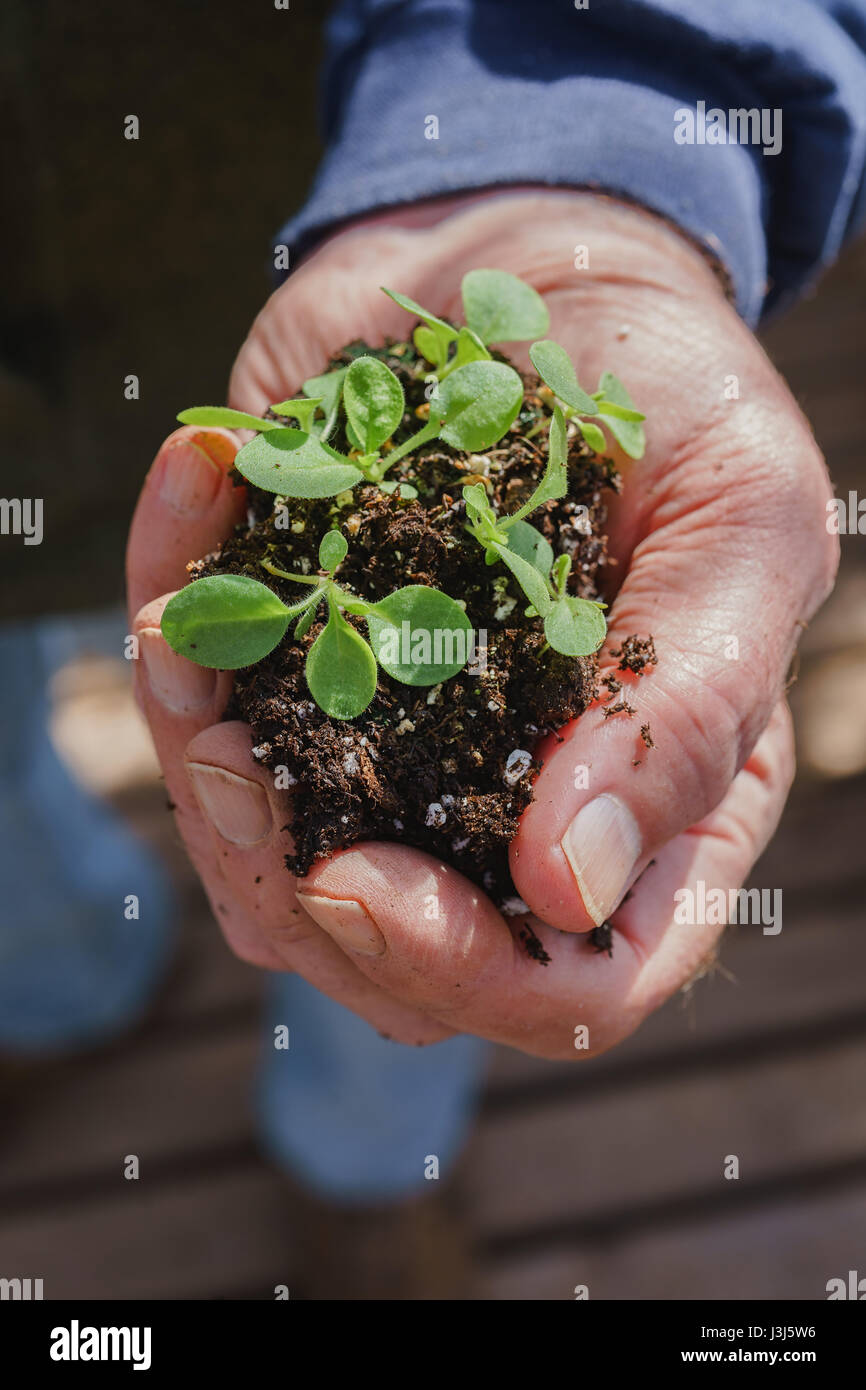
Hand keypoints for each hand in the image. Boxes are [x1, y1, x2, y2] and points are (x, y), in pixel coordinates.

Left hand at [127, 191, 836, 1057]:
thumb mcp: (742, 528)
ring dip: (199, 778)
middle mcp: (515, 808)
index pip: (576, 986)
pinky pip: (206, 708)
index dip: (472, 977)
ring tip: (180, 643)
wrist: (553, 267)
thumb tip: (571, 888)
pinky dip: (168, 617)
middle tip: (235, 769)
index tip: (368, 884)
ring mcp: (395, 747)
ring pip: (270, 873)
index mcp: (650, 811)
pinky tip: (193, 489)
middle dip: (292, 897)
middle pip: (396, 964)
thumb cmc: (677, 397)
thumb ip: (686, 714)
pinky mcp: (298, 664)